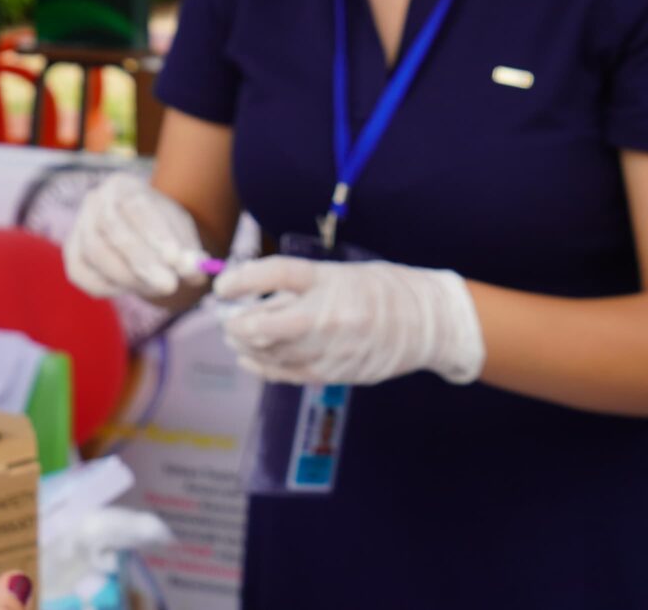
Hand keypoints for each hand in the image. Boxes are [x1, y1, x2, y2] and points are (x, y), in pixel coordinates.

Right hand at [63, 172, 207, 300]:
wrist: (139, 237)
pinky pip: (83, 274)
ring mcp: (79, 227)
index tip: (176, 259)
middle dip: (142, 261)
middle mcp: (95, 201)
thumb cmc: (162, 232)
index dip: (156, 233)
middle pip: (112, 229)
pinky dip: (109, 286)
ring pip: (96, 253)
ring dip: (129, 276)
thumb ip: (189, 253)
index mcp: (123, 186)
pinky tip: (134, 287)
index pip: (137, 206)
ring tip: (158, 288)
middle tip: (170, 285)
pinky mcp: (72, 256)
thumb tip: (195, 271)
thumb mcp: (182, 236)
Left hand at [214, 256, 483, 385]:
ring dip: (245, 345)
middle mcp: (327, 315)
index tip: (221, 287)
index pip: (273, 275)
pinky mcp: (335, 372)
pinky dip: (262, 366)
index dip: (241, 280)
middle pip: (264, 323)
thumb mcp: (338, 275)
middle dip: (235, 323)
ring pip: (271, 352)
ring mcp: (331, 348)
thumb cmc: (378, 290)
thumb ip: (298, 288)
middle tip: (225, 318)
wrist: (426, 323)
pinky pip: (288, 373)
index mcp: (328, 280)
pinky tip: (248, 359)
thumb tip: (251, 296)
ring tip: (234, 337)